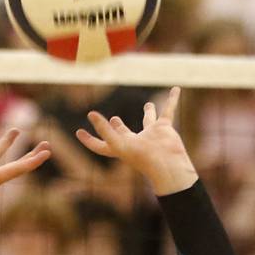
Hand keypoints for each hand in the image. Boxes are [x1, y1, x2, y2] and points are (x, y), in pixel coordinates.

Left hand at [75, 86, 197, 195]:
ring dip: (148, 112)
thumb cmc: (142, 158)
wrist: (168, 165)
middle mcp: (135, 142)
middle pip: (123, 133)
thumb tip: (91, 114)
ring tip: (148, 104)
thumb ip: (105, 130)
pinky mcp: (164, 128)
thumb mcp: (119, 144)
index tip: (78, 132)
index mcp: (121, 148)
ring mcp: (151, 135)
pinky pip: (168, 110)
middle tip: (113, 119)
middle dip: (118, 126)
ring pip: (147, 120)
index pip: (101, 144)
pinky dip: (172, 100)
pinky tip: (176, 89)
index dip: (89, 140)